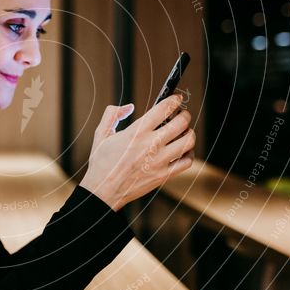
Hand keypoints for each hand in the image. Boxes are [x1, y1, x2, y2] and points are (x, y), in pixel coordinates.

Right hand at [79, 96, 194, 211]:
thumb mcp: (101, 134)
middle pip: (181, 123)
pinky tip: (182, 151)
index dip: (174, 100)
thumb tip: (128, 107)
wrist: (103, 190)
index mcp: (136, 132)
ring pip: (188, 141)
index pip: (164, 109)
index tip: (177, 98)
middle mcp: (151, 145)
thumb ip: (112, 114)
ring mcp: (159, 161)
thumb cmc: (101, 163)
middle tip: (182, 114)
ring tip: (184, 132)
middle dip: (185, 114)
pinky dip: (189, 154)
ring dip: (189, 133)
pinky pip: (187, 162)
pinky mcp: (164, 175)